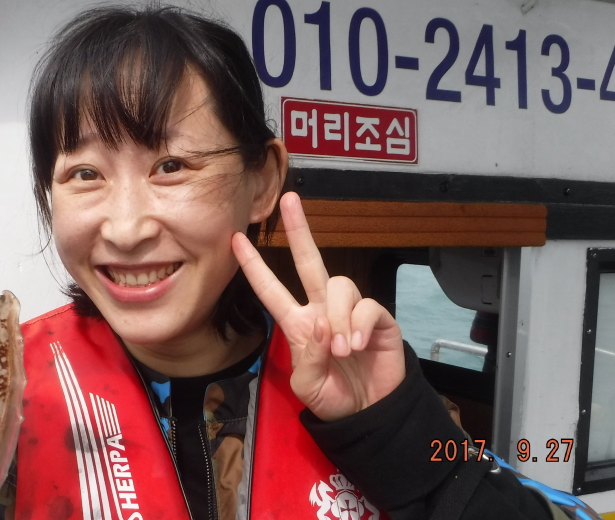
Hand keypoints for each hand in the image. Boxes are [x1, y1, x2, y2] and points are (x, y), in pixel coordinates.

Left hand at [232, 192, 404, 421]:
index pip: (271, 289)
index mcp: (297, 323)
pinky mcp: (378, 319)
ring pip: (340, 285)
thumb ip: (309, 358)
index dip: (254, 266)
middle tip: (290, 199)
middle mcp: (321, 310)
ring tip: (342, 350)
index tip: (236, 240)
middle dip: (300, 230)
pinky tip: (357, 346)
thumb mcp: (307, 387)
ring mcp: (350, 311)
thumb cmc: (332, 399)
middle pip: (309, 261)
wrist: (368, 414)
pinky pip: (367, 306)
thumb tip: (321, 326)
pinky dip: (360, 325)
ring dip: (338, 317)